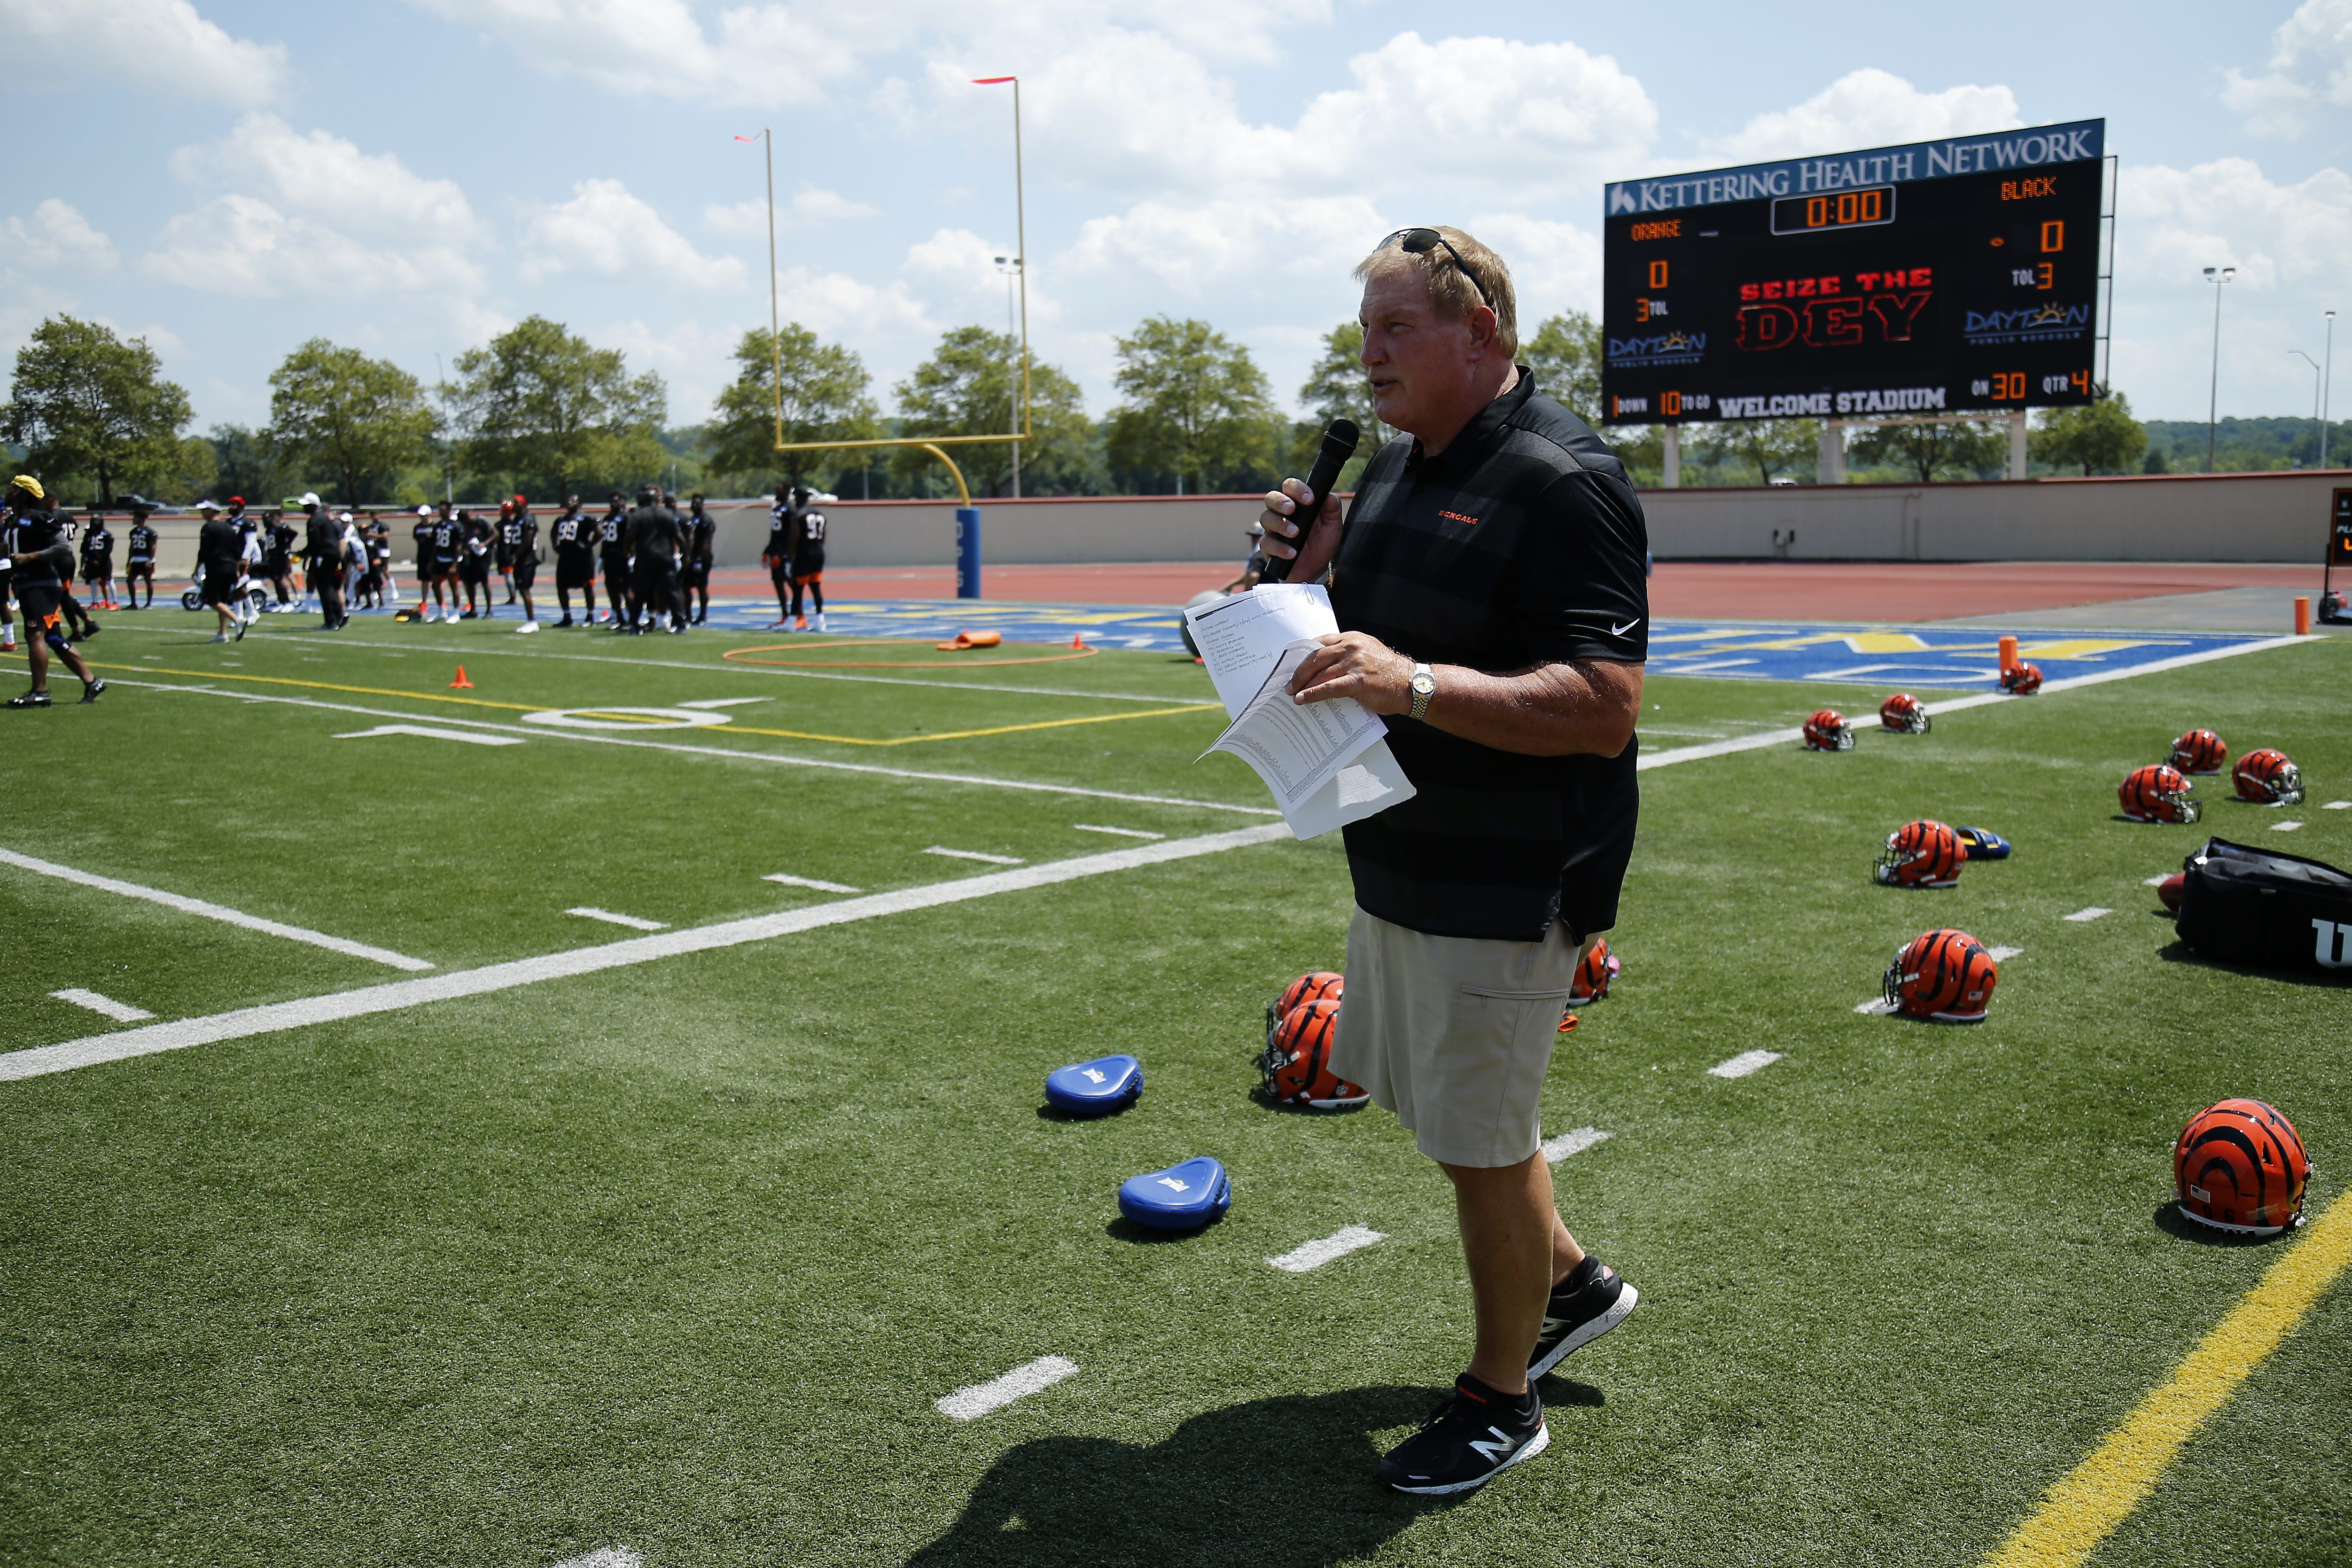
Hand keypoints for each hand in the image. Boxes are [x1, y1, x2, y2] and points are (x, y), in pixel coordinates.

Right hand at [1257, 476, 1343, 573]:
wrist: (1317, 569)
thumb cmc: (1322, 543)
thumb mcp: (1333, 526)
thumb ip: (1333, 509)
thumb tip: (1329, 496)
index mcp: (1297, 504)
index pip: (1290, 487)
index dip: (1297, 489)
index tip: (1310, 499)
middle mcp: (1282, 514)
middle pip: (1271, 498)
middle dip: (1280, 501)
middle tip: (1292, 509)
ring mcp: (1273, 530)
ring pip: (1265, 518)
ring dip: (1280, 524)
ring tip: (1295, 533)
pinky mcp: (1269, 547)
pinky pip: (1267, 543)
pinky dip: (1279, 547)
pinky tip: (1292, 552)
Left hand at [1286, 631, 1414, 712]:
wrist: (1410, 684)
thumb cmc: (1388, 672)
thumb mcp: (1367, 653)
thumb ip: (1347, 654)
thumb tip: (1322, 667)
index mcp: (1352, 638)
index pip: (1319, 643)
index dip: (1303, 655)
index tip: (1292, 665)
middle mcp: (1352, 647)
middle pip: (1315, 657)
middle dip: (1299, 672)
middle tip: (1288, 683)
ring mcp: (1355, 663)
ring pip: (1320, 673)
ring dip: (1303, 684)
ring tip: (1293, 693)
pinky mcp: (1358, 681)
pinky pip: (1329, 687)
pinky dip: (1312, 694)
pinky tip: (1302, 699)